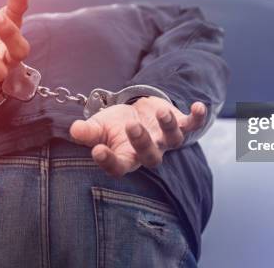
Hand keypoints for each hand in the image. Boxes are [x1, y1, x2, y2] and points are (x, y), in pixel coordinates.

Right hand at [70, 97, 206, 176]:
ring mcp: (166, 139)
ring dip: (168, 126)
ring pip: (173, 140)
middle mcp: (149, 151)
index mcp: (126, 156)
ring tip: (160, 111)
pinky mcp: (180, 124)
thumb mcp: (99, 126)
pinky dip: (197, 117)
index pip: (118, 166)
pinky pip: (192, 125)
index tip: (96, 150)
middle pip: (150, 157)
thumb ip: (89, 131)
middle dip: (143, 142)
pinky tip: (199, 106)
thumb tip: (74, 130)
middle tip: (131, 126)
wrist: (137, 112)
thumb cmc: (115, 125)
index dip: (108, 161)